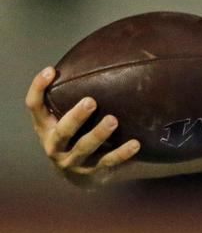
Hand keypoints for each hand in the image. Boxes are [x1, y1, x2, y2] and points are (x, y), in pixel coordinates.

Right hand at [25, 67, 140, 187]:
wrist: (81, 174)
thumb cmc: (75, 134)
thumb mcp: (65, 117)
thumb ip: (72, 96)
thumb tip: (101, 58)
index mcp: (45, 127)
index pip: (34, 107)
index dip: (38, 89)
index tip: (50, 70)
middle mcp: (54, 145)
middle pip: (62, 131)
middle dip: (75, 117)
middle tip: (91, 101)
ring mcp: (72, 161)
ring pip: (84, 148)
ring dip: (98, 134)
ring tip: (113, 120)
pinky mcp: (92, 172)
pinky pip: (108, 162)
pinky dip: (122, 153)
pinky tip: (135, 143)